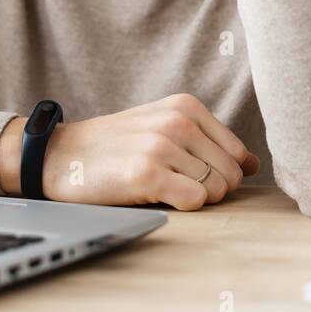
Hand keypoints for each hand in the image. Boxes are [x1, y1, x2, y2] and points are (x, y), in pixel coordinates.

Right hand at [3, 94, 260, 210]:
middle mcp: (178, 121)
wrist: (58, 154)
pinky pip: (195, 201)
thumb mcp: (161, 126)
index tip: (188, 174)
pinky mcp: (148, 173)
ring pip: (215, 190)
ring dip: (191, 197)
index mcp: (186, 106)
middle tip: (171, 183)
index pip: (237, 154)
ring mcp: (163, 146)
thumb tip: (252, 164)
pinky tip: (153, 195)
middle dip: (209, 189)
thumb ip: (207, 141)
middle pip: (230, 175)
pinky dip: (180, 206)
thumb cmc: (113, 146)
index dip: (219, 174)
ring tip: (159, 185)